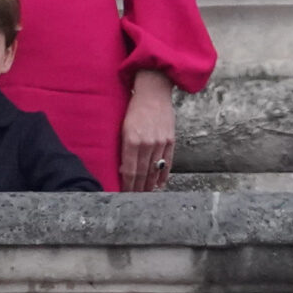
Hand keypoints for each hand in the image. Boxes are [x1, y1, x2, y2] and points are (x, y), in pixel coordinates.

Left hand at [119, 69, 175, 190]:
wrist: (153, 92)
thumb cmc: (133, 109)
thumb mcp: (122, 127)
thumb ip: (123, 148)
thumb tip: (123, 169)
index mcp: (132, 140)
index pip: (129, 170)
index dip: (127, 184)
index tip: (123, 194)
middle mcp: (147, 143)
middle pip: (142, 173)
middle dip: (137, 188)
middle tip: (133, 199)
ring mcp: (161, 142)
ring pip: (155, 169)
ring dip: (149, 184)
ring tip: (145, 195)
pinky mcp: (171, 140)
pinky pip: (167, 162)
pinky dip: (163, 175)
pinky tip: (159, 184)